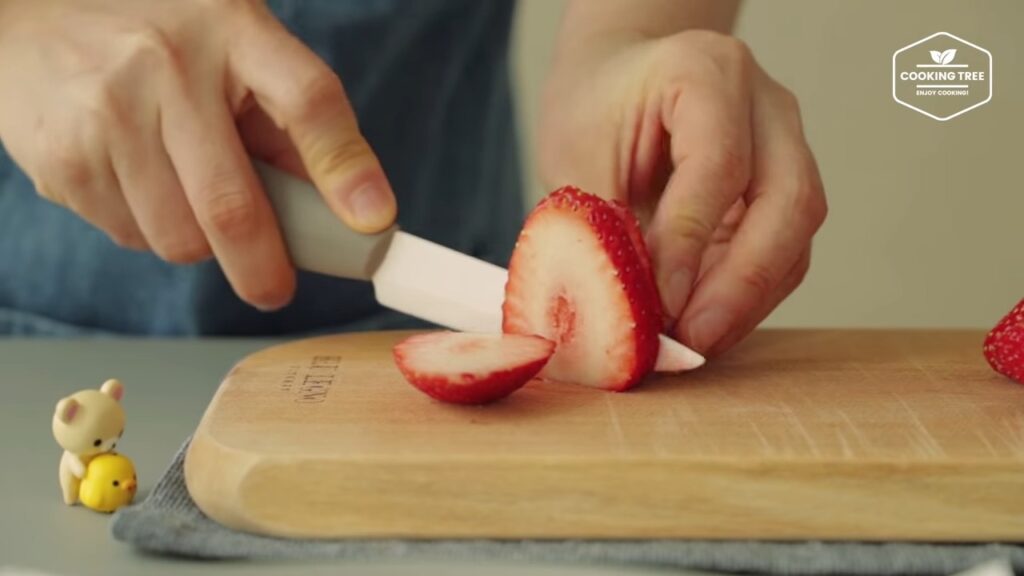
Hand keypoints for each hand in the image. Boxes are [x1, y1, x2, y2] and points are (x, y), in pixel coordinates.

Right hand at [0, 0, 395, 309]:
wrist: (31, 18)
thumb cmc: (163, 38)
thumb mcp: (236, 49)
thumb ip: (287, 121)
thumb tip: (346, 211)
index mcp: (236, 31)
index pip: (307, 101)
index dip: (345, 168)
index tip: (373, 223)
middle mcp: (170, 67)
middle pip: (232, 205)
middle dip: (263, 269)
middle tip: (275, 288)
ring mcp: (110, 112)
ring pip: (180, 239)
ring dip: (198, 243)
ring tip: (186, 193)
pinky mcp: (65, 158)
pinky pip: (130, 236)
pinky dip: (148, 231)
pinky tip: (137, 181)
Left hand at [538, 30, 826, 355]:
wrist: (618, 79)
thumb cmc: (593, 110)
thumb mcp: (575, 161)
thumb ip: (603, 230)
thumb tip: (626, 315)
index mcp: (706, 71)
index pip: (719, 165)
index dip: (690, 244)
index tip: (660, 304)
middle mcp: (765, 105)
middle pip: (789, 199)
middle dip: (743, 284)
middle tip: (693, 339)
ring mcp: (786, 146)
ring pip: (797, 234)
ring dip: (750, 300)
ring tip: (695, 342)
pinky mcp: (783, 191)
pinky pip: (786, 252)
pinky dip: (750, 296)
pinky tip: (708, 325)